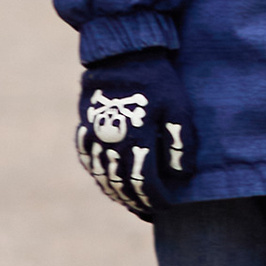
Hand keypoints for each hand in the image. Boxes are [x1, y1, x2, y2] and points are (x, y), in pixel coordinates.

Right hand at [77, 50, 196, 220]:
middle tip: (152, 212)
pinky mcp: (84, 129)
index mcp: (135, 137)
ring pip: (102, 177)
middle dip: (138, 203)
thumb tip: (180, 176)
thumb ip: (180, 143)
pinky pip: (89, 162)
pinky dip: (101, 178)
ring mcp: (92, 137)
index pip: (144, 182)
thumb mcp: (178, 108)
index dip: (156, 199)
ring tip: (134, 204)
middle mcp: (109, 141)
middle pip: (121, 185)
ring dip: (118, 195)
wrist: (122, 53)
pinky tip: (111, 184)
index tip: (169, 206)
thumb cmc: (156, 79)